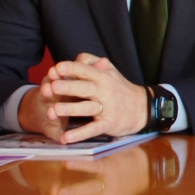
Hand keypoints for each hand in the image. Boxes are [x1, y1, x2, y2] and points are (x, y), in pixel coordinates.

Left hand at [18, 52, 149, 141]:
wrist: (141, 107)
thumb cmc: (119, 88)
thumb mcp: (109, 71)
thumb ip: (92, 63)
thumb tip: (77, 58)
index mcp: (102, 76)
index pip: (85, 69)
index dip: (71, 68)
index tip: (57, 68)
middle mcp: (104, 90)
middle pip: (84, 87)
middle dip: (68, 87)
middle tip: (52, 86)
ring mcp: (106, 107)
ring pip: (86, 108)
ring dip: (70, 109)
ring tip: (53, 111)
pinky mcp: (108, 123)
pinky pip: (93, 129)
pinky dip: (80, 133)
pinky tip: (67, 137)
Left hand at [19, 144, 149, 194]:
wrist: (146, 174)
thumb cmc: (128, 157)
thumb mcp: (119, 149)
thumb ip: (102, 148)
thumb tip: (81, 141)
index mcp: (112, 167)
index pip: (94, 166)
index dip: (79, 165)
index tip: (65, 163)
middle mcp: (110, 183)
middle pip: (89, 188)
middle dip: (72, 191)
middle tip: (55, 191)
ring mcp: (110, 194)